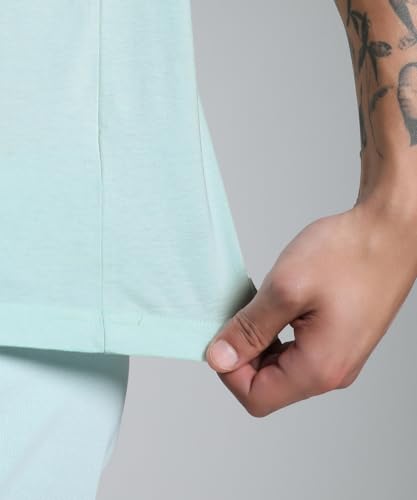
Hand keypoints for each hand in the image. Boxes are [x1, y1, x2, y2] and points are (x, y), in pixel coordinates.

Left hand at [205, 204, 416, 416]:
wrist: (389, 232)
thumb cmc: (349, 254)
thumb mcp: (285, 289)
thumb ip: (249, 330)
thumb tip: (219, 359)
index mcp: (319, 368)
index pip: (256, 398)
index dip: (229, 371)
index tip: (224, 334)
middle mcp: (331, 373)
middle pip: (268, 386)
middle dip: (244, 353)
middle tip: (241, 313)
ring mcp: (337, 357)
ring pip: (280, 368)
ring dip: (260, 342)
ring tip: (261, 306)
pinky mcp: (338, 340)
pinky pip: (297, 352)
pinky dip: (277, 334)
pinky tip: (278, 306)